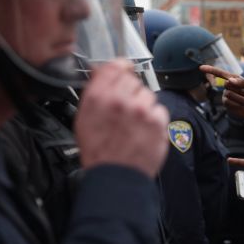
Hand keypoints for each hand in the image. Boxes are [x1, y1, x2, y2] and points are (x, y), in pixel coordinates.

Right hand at [76, 59, 168, 177]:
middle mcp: (120, 100)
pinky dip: (155, 119)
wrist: (116, 177)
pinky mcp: (157, 121)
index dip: (121, 68)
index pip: (114, 66)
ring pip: (148, 95)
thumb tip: (102, 71)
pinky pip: (159, 110)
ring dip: (143, 106)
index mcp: (98, 97)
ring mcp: (141, 110)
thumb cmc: (99, 152)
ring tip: (135, 125)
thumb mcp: (84, 118)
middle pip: (133, 80)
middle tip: (127, 111)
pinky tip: (144, 132)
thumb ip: (95, 92)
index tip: (125, 70)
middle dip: (131, 92)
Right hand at [199, 65, 243, 135]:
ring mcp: (226, 95)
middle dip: (240, 89)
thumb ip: (242, 82)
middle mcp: (228, 86)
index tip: (201, 68)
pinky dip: (238, 102)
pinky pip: (228, 101)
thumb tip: (229, 80)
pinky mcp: (226, 104)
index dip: (210, 70)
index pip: (220, 73)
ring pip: (228, 93)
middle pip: (227, 83)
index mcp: (234, 79)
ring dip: (240, 97)